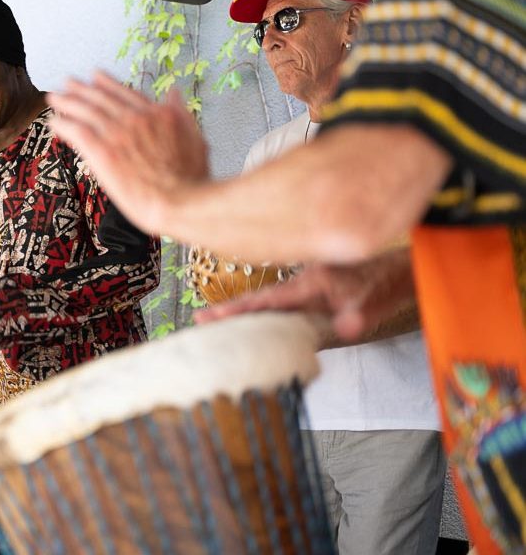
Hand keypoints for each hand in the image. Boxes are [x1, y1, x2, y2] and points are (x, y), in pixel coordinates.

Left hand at [47, 71, 208, 232]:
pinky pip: (76, 131)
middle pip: (101, 98)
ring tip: (54, 98)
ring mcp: (117, 133)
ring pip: (86, 110)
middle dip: (81, 89)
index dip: (107, 83)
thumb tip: (174, 92)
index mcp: (156, 114)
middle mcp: (134, 118)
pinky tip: (53, 122)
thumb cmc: (192, 178)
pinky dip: (63, 124)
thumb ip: (181, 112)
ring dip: (67, 102)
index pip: (125, 93)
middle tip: (67, 82)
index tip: (95, 75)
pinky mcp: (102, 152)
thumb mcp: (195, 136)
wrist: (181, 200)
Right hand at [194, 249, 415, 345]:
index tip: (206, 317)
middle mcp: (302, 284)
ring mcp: (306, 290)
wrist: (402, 271)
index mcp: (309, 284)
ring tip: (218, 327)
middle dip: (228, 312)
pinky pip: (282, 308)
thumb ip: (359, 314)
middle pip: (257, 301)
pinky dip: (264, 317)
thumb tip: (345, 328)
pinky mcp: (313, 297)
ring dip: (244, 315)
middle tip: (198, 323)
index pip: (265, 300)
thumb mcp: (376, 299)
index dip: (235, 310)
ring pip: (268, 304)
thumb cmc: (388, 283)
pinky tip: (257, 328)